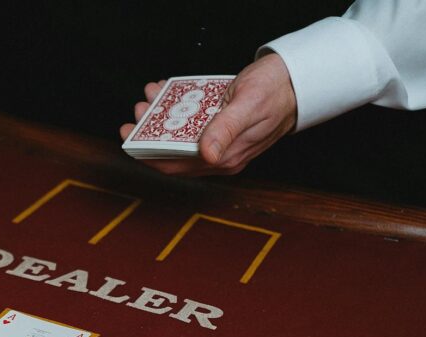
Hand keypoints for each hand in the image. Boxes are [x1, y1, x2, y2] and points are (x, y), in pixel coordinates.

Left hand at [118, 53, 297, 175]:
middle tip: (139, 110)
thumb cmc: (275, 92)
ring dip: (161, 117)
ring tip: (151, 97)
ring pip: (179, 136)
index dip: (148, 155)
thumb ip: (226, 130)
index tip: (129, 138)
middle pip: (173, 152)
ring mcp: (219, 143)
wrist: (297, 81)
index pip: (175, 166)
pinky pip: (191, 123)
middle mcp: (219, 156)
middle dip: (150, 132)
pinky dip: (176, 109)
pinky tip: (167, 93)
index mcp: (225, 159)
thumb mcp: (248, 107)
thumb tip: (207, 155)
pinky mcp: (219, 128)